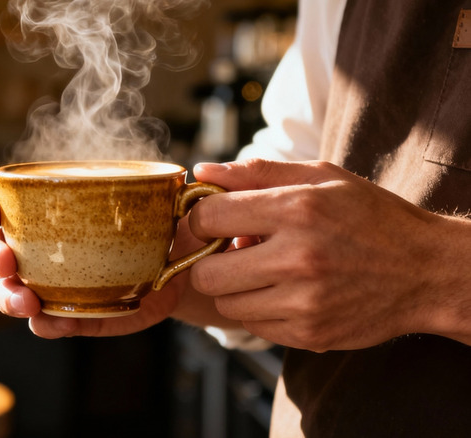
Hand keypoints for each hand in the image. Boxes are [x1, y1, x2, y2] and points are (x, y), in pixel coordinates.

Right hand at [0, 185, 239, 337]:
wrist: (185, 269)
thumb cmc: (164, 224)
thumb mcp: (167, 201)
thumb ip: (175, 186)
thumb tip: (201, 174)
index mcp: (52, 213)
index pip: (6, 206)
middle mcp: (43, 249)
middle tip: (8, 258)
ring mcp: (55, 285)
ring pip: (11, 292)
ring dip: (8, 296)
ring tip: (26, 299)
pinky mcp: (75, 316)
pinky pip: (50, 324)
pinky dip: (46, 324)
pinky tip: (50, 321)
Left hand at [188, 159, 470, 350]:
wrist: (426, 271)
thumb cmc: (370, 216)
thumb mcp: (322, 177)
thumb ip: (257, 172)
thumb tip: (201, 171)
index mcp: (297, 209)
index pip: (208, 218)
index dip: (201, 219)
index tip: (214, 220)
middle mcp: (297, 258)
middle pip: (206, 272)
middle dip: (210, 260)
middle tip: (234, 250)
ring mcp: (304, 302)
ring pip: (226, 302)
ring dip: (235, 287)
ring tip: (265, 269)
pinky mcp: (309, 333)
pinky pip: (253, 325)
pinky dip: (259, 308)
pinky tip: (285, 291)